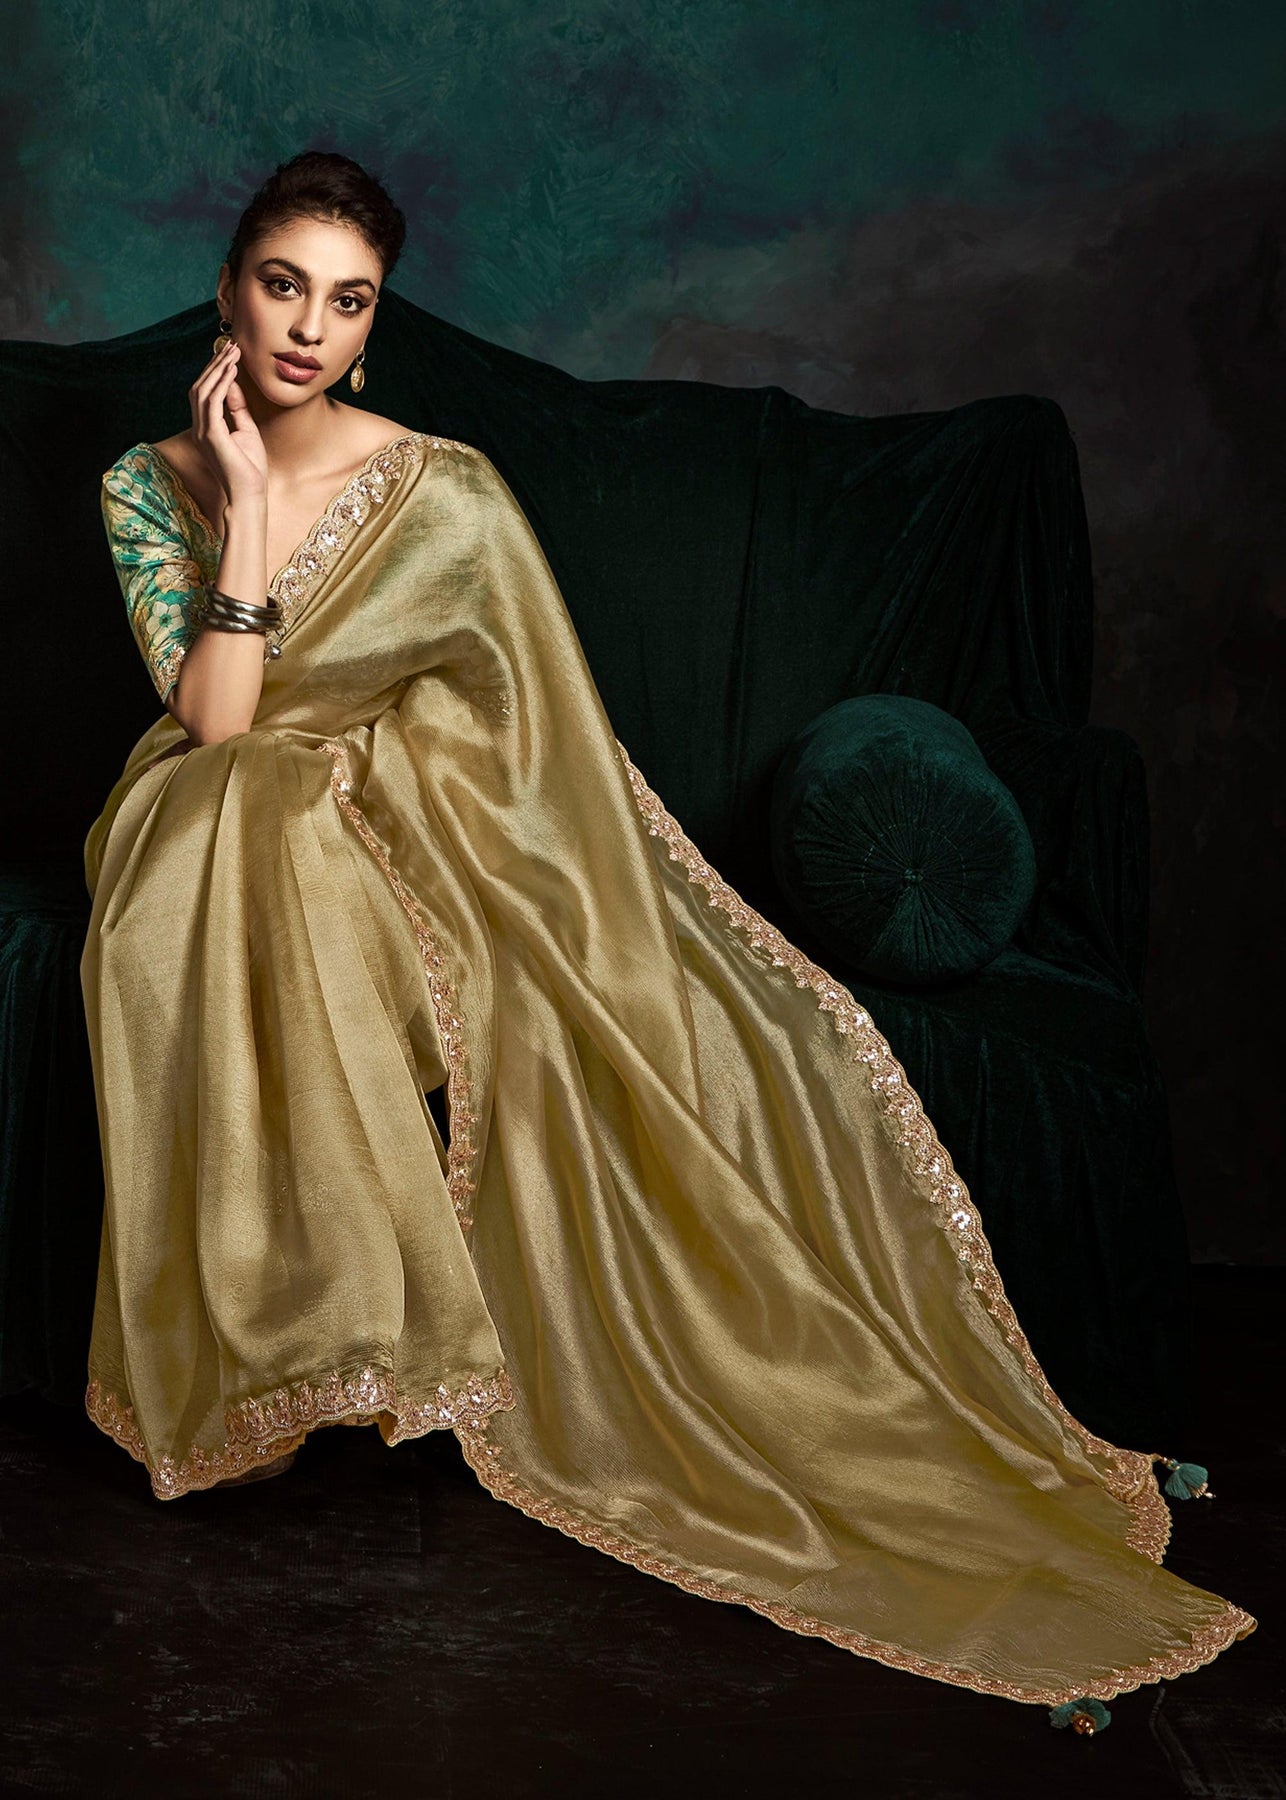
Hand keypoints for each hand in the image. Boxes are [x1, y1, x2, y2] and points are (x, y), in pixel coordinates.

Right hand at [188, 338, 266, 507]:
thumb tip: (233, 384)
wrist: (250, 494)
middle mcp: (199, 428)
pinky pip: (211, 402)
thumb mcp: (246, 430)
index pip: (205, 393)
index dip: (215, 372)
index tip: (230, 355)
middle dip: (215, 365)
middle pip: (200, 387)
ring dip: (218, 369)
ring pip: (203, 390)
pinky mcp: (211, 435)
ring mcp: (202, 431)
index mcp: (206, 428)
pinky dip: (220, 383)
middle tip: (231, 346)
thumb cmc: (250, 469)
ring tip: (233, 352)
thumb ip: (237, 408)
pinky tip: (231, 370)